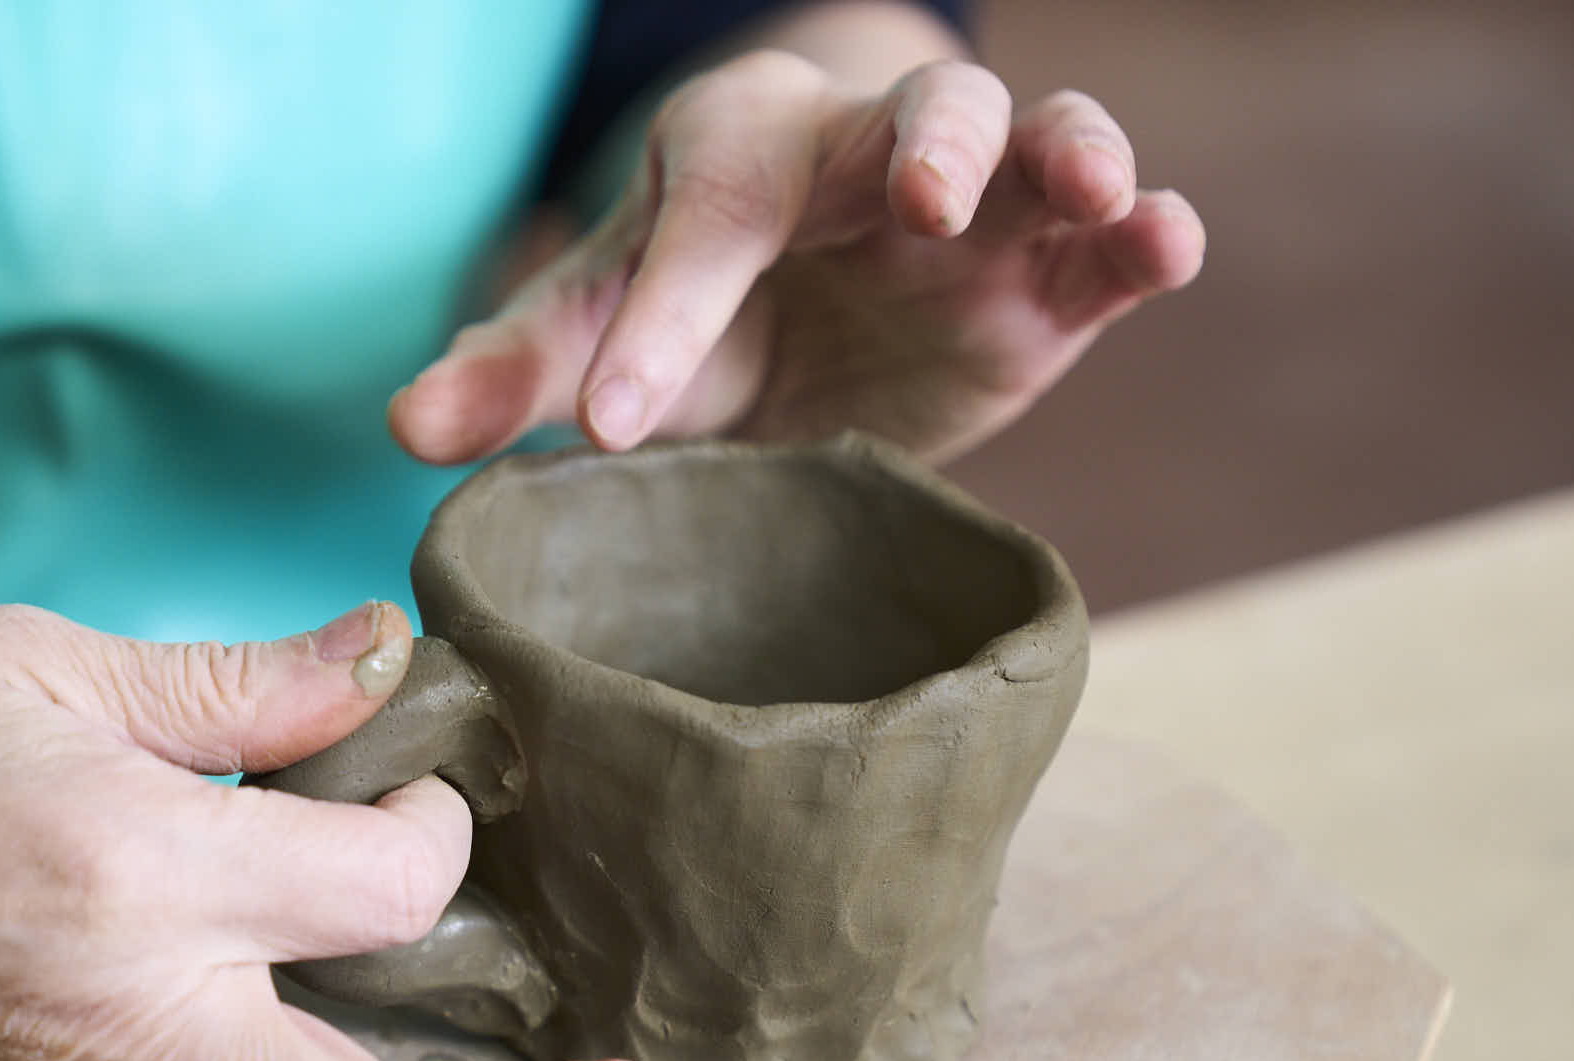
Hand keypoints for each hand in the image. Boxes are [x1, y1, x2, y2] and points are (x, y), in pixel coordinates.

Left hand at [389, 48, 1203, 466]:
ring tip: (1092, 188)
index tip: (615, 430)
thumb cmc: (692, 318)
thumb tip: (407, 430)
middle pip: (911, 117)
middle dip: (929, 146)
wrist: (806, 338)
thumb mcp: (604, 335)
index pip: (704, 218)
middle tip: (921, 202)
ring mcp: (977, 219)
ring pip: (1038, 142)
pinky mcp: (1050, 285)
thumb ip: (522, 371)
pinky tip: (1166, 242)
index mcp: (736, 160)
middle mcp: (865, 162)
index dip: (663, 317)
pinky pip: (1111, 237)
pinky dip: (1145, 229)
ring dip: (1068, 153)